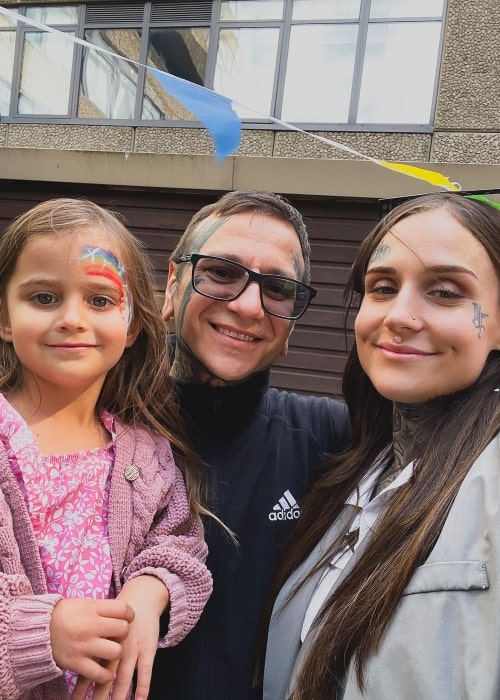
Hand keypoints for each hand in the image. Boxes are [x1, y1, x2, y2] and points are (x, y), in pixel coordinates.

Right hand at [50, 598, 134, 684]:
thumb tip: (124, 614)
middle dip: (123, 633)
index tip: (128, 618)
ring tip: (110, 651)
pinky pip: (100, 674)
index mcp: (92, 608)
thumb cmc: (65, 615)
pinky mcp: (76, 663)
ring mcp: (84, 646)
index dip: (130, 615)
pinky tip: (107, 672)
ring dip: (116, 653)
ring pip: (116, 652)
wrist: (38, 629)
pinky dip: (106, 675)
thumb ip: (102, 609)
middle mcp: (90, 626)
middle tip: (117, 635)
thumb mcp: (84, 604)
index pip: (123, 610)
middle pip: (123, 630)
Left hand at [91, 576, 169, 699]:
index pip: (88, 669)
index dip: (80, 688)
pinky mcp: (147, 648)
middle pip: (104, 677)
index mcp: (100, 642)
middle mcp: (115, 647)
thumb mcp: (99, 622)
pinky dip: (143, 686)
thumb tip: (67, 657)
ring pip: (123, 676)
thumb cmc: (117, 614)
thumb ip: (88, 640)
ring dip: (118, 696)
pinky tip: (139, 699)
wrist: (141, 596)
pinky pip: (145, 670)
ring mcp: (132, 649)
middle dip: (97, 697)